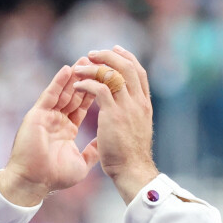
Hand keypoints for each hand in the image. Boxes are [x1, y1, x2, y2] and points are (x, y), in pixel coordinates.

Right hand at [0, 62, 97, 206]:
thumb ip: (92, 152)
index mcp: (67, 130)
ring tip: (85, 60)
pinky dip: (58, 82)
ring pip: (62, 92)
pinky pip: (49, 95)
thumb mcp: (81, 164)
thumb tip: (103, 144)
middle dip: (86, 79)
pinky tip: (68, 70)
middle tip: (97, 63)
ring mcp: (46, 116)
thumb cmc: (55, 177)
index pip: (82, 107)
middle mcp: (57, 120)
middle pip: (73, 95)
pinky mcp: (37, 115)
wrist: (34, 182)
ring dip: (74, 76)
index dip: (93, 93)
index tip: (105, 81)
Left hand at [72, 45, 157, 203]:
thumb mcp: (136, 131)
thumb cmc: (131, 158)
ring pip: (112, 74)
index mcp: (144, 105)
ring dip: (93, 67)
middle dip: (108, 56)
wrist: (132, 171)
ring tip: (79, 68)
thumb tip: (125, 114)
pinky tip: (78, 85)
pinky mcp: (114, 114)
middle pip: (127, 66)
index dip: (127, 58)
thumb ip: (132, 117)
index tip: (115, 52)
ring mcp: (127, 107)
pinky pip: (100, 88)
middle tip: (92, 54)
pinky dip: (87, 83)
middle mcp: (138, 102)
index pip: (139, 73)